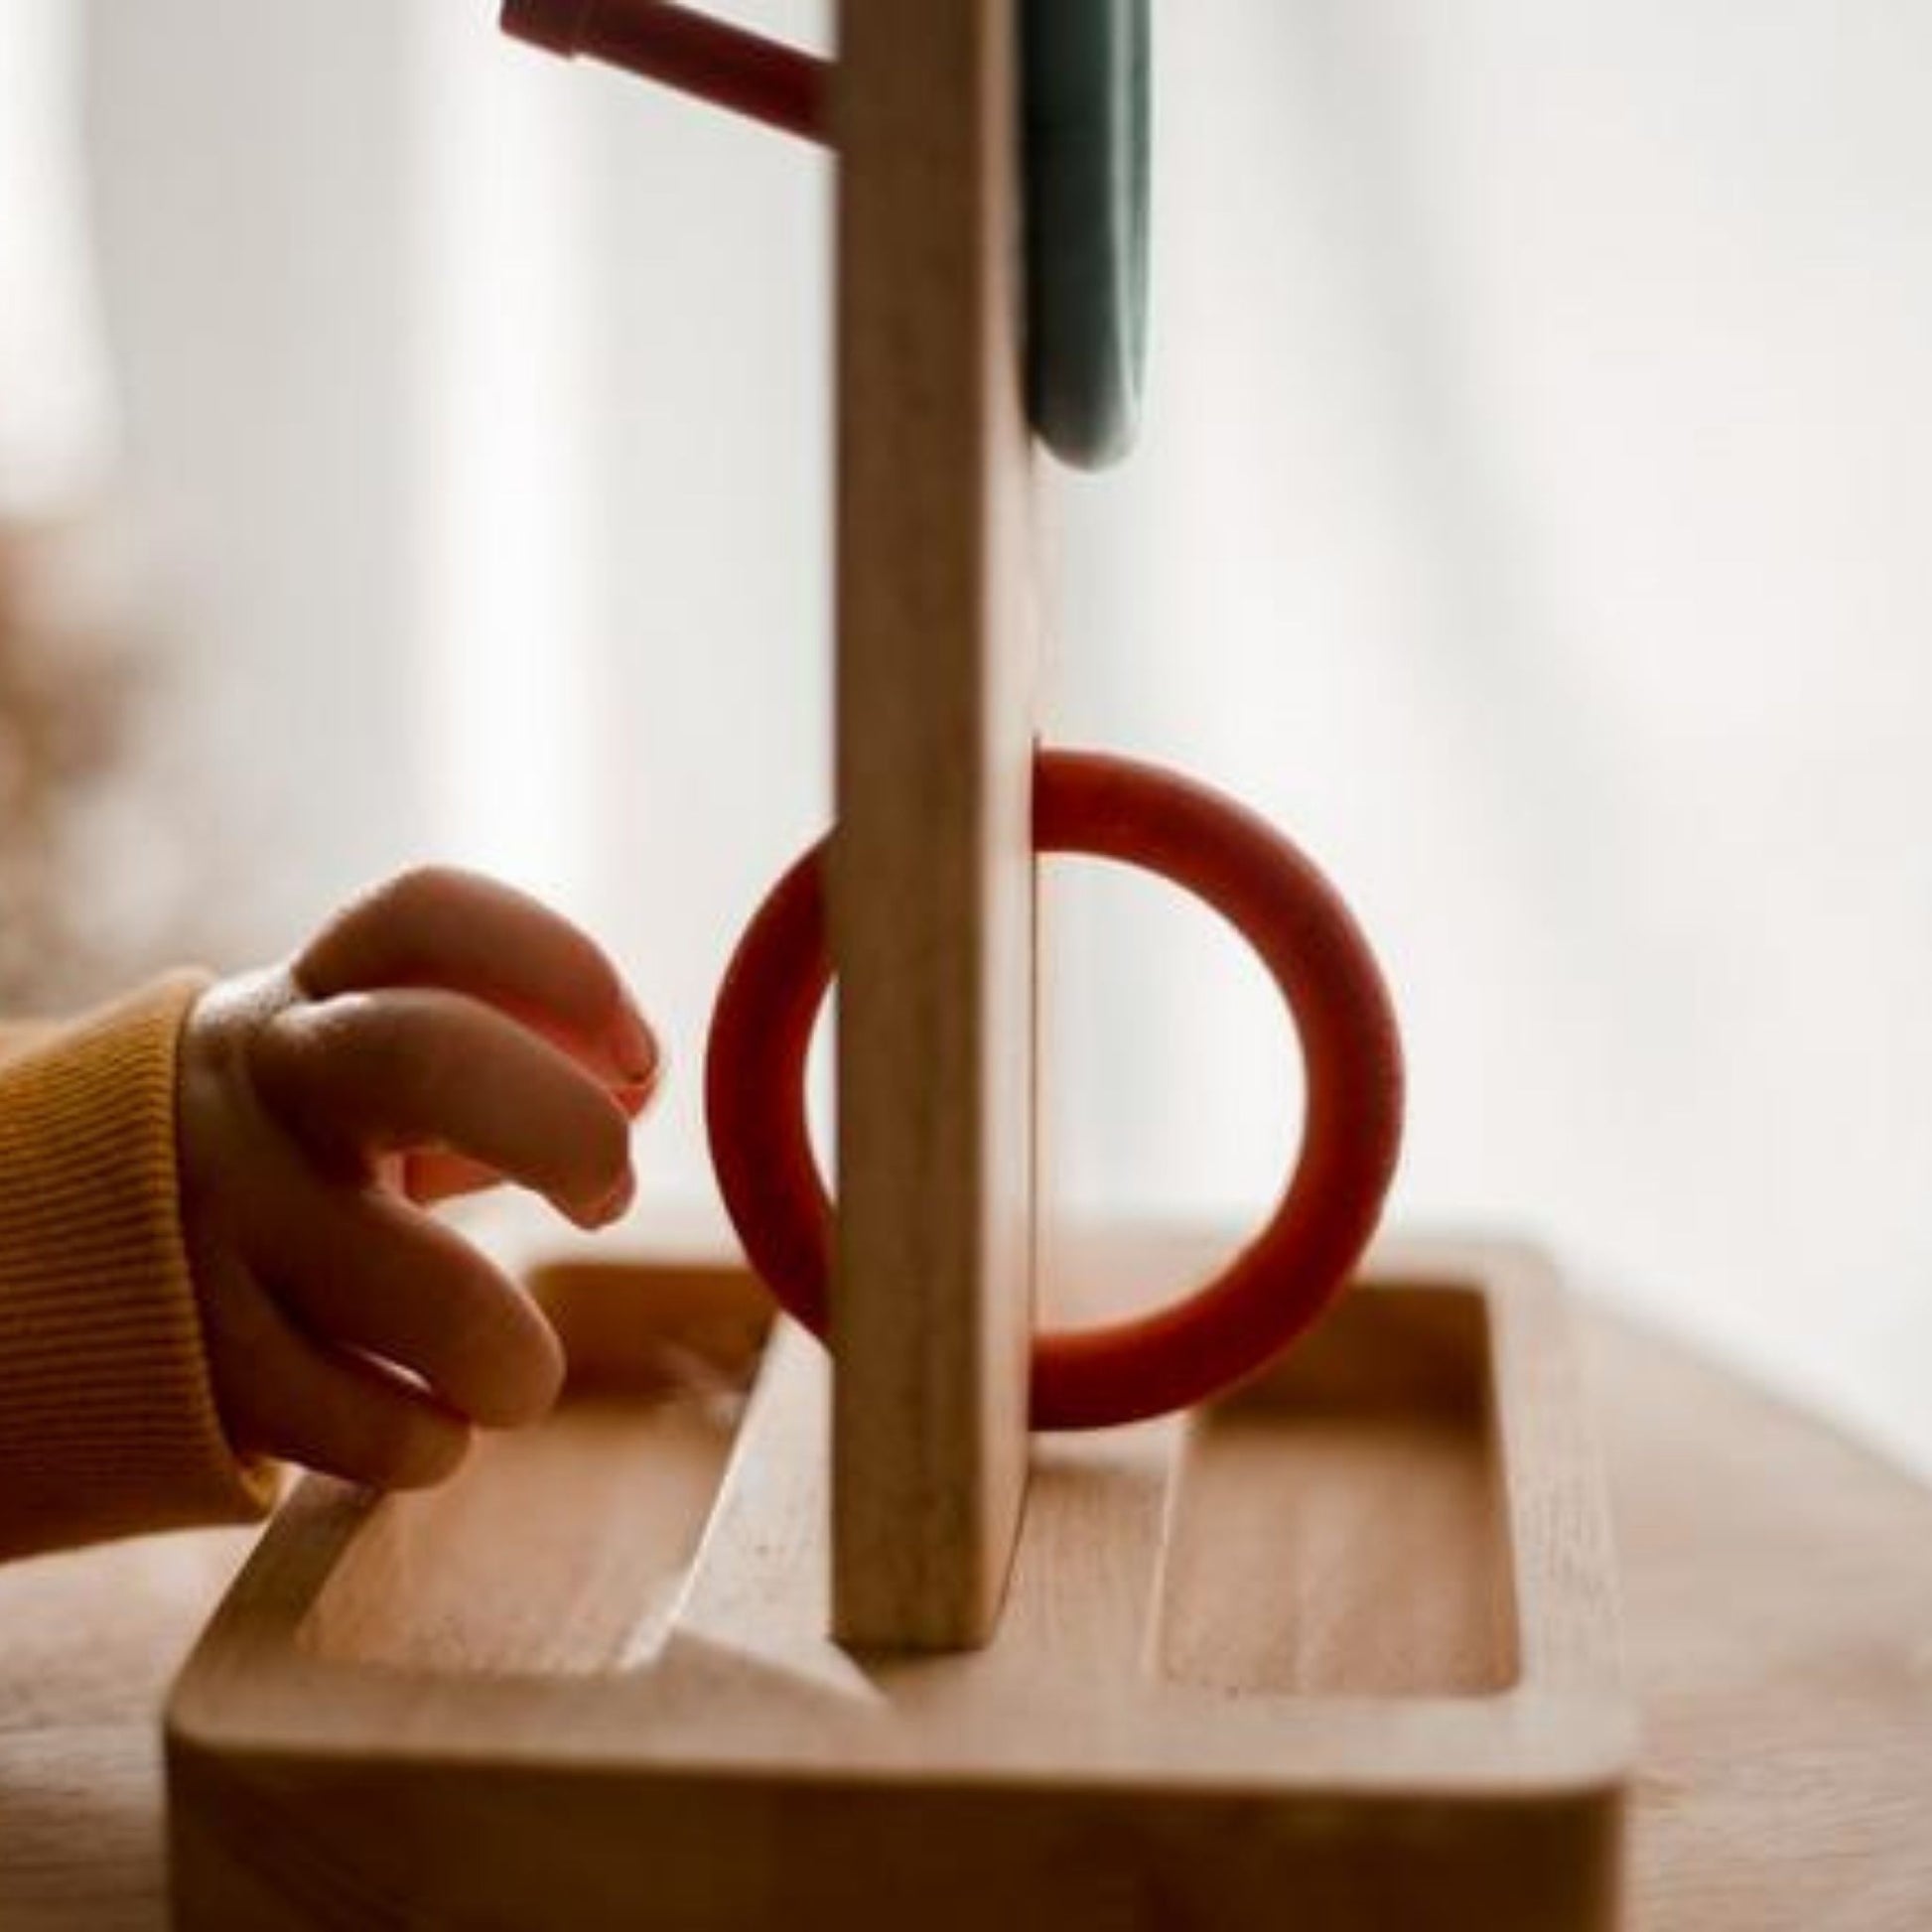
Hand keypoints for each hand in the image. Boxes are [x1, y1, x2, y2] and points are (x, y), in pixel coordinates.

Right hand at [176, 867, 657, 1490]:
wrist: (71, 1259)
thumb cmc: (299, 1148)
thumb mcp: (368, 1072)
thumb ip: (503, 1061)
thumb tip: (634, 1086)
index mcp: (314, 996)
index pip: (427, 914)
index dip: (560, 968)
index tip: (639, 1058)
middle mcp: (262, 1088)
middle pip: (424, 1055)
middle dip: (562, 1128)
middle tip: (605, 1194)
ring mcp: (224, 1222)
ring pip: (414, 1287)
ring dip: (510, 1354)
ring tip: (519, 1372)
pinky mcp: (206, 1361)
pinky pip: (361, 1424)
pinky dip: (429, 1443)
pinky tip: (435, 1422)